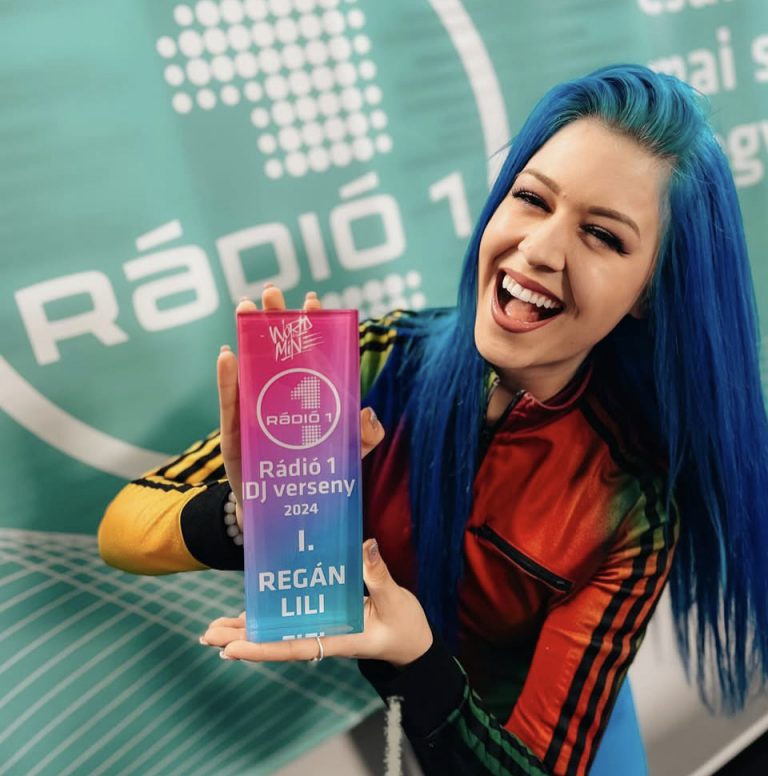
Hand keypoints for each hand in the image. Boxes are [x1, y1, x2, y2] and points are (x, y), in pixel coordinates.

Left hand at [201, 540, 433, 666]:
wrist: (414, 645)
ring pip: (278, 633)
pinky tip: (246, 615)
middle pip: (276, 642)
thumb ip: (378, 575)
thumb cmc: (406, 628)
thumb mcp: (396, 601)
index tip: (230, 649)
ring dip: (246, 631)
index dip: (261, 648)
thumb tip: (364, 545)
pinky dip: (267, 618)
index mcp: (337, 639)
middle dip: (241, 640)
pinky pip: (291, 621)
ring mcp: (322, 631)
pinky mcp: (325, 621)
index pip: (292, 647)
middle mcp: (323, 638)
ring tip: (213, 629)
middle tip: (206, 635)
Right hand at [217, 286, 384, 527]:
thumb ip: (363, 437)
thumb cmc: (311, 477)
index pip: (310, 357)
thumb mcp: (345, 457)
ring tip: (246, 309)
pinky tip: (227, 355)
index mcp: (305, 399)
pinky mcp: (236, 433)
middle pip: (277, 353)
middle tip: (273, 294)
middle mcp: (280, 398)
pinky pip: (230, 403)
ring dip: (248, 338)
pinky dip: (227, 379)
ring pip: (250, 369)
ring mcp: (256, 413)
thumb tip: (367, 412)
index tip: (313, 302)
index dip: (312, 330)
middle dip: (276, 321)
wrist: (280, 513)